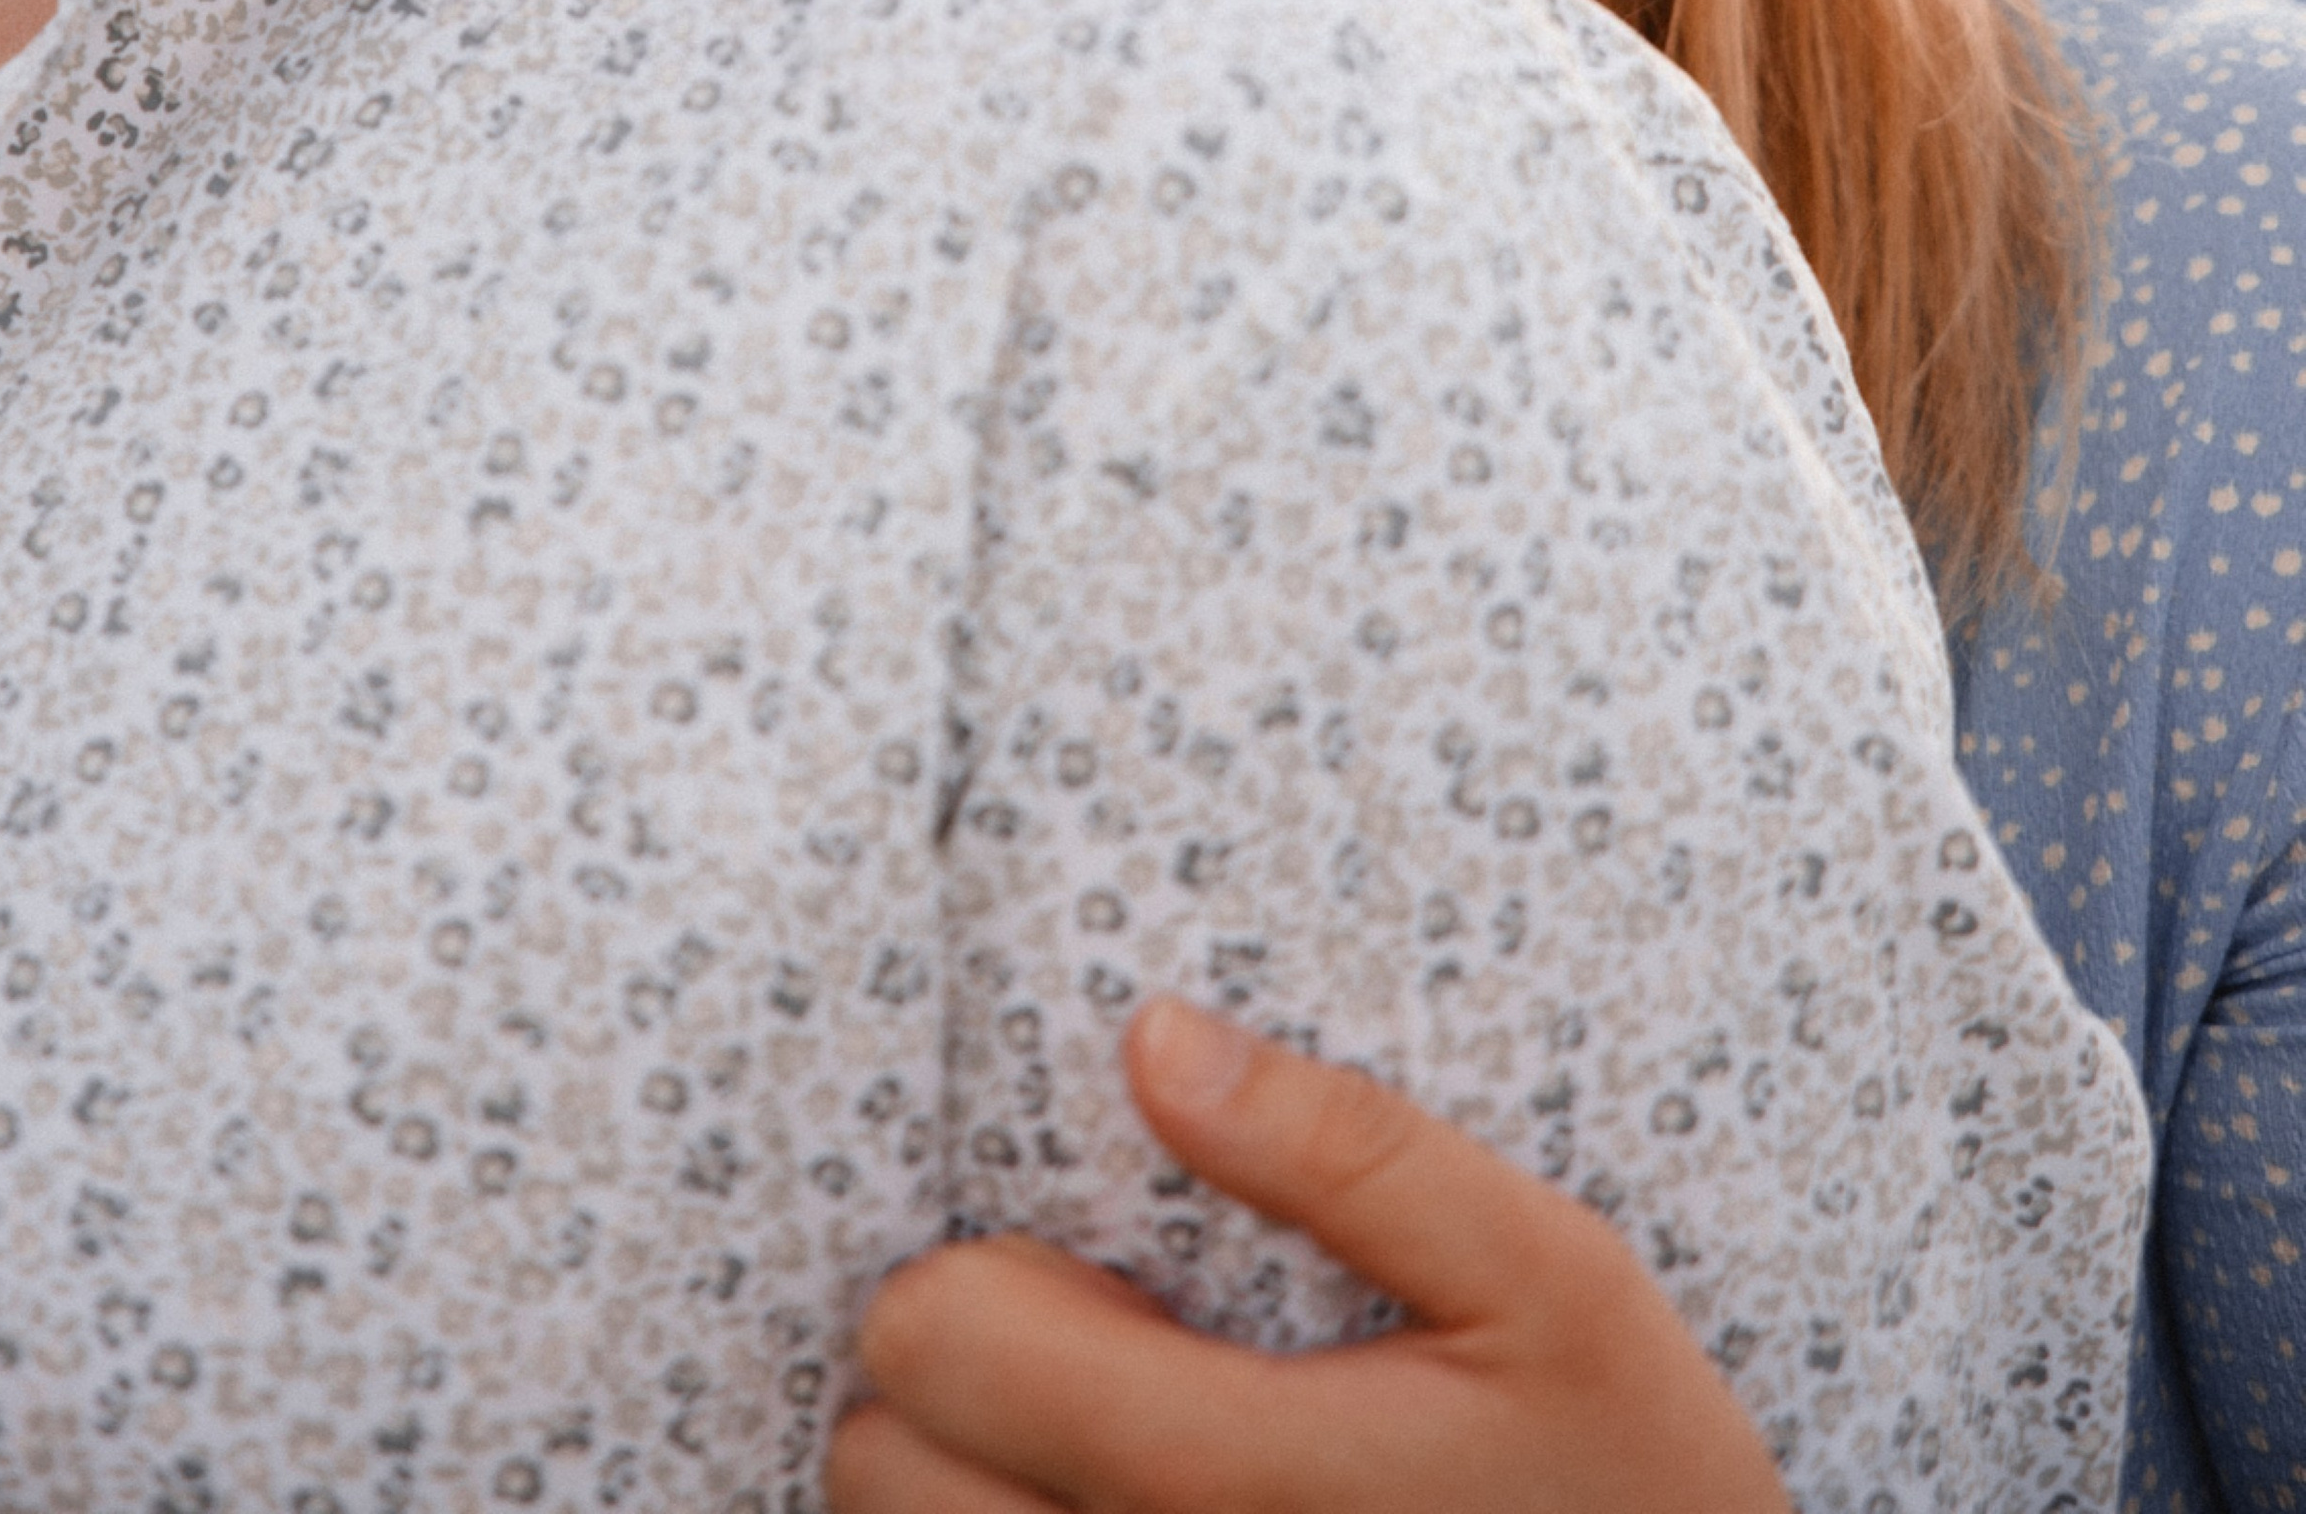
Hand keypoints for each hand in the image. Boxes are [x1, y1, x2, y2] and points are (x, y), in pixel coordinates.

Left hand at [829, 997, 1789, 1512]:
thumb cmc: (1628, 1473)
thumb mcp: (1548, 1276)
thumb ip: (1350, 1150)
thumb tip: (1151, 1040)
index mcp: (1222, 1479)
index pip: (928, 1341)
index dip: (981, 1268)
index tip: (1099, 1271)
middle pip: (877, 1464)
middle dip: (953, 1382)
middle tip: (1109, 1361)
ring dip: (965, 1483)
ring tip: (1112, 1448)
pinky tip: (1106, 1510)